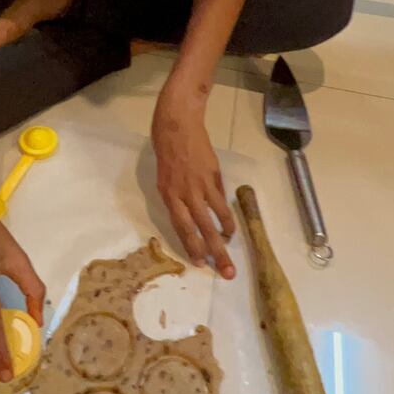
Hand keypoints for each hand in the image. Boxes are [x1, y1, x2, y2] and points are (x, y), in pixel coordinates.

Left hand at [152, 81, 235, 278]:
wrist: (176, 122)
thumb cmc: (165, 148)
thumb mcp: (163, 176)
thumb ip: (177, 196)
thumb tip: (192, 211)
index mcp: (168, 194)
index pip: (181, 227)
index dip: (192, 246)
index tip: (201, 263)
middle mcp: (185, 193)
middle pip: (201, 229)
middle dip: (214, 252)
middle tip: (226, 271)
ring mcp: (201, 184)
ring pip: (216, 215)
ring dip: (225, 233)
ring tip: (230, 246)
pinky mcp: (213, 174)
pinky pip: (221, 198)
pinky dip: (226, 212)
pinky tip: (230, 223)